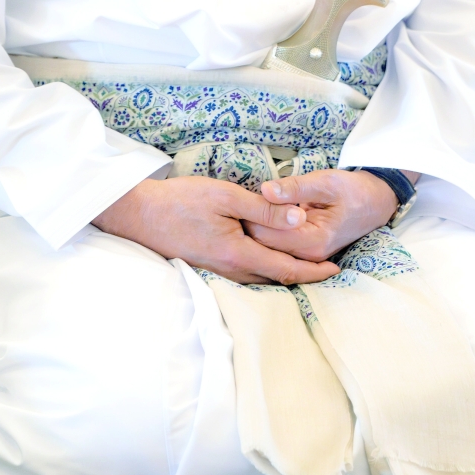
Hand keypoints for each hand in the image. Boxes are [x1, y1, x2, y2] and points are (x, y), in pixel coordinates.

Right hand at [92, 176, 340, 284]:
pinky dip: (264, 269)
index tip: (336, 269)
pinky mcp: (207, 266)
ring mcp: (217, 271)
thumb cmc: (181, 200)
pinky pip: (244, 273)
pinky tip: (267, 259)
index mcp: (239, 253)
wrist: (138, 214)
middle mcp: (230, 269)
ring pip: (260, 278)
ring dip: (284, 273)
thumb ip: (264, 209)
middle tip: (328, 267)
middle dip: (304, 275)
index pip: (286, 269)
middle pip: (276, 279)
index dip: (314, 271)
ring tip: (305, 264)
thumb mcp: (227, 195)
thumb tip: (298, 217)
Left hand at [246, 170, 402, 261]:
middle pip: (263, 245)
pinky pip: (277, 245)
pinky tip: (262, 213)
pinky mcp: (304, 252)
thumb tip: (265, 190)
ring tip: (251, 205)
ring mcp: (306, 257)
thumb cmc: (352, 190)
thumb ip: (294, 188)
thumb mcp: (325, 182)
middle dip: (250, 223)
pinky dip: (266, 230)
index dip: (251, 216)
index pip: (266, 235)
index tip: (244, 196)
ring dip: (257, 226)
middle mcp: (308, 256)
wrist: (375, 202)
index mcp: (313, 241)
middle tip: (243, 199)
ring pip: (267, 247)